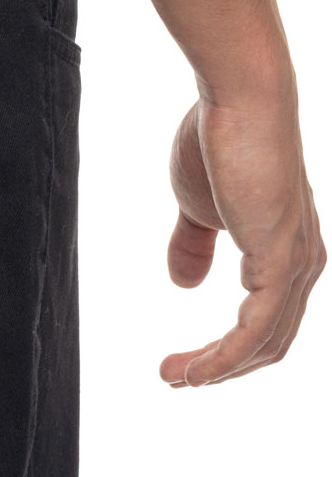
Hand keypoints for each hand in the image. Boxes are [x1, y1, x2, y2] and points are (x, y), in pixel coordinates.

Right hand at [161, 87, 325, 386]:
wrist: (239, 97)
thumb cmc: (219, 138)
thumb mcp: (197, 204)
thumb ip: (194, 244)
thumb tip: (183, 285)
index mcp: (288, 251)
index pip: (267, 320)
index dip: (228, 349)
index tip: (182, 363)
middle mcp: (303, 263)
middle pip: (270, 342)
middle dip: (221, 368)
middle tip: (173, 378)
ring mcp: (295, 264)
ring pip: (264, 343)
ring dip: (217, 369)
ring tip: (174, 378)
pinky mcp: (280, 260)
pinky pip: (254, 329)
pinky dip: (224, 358)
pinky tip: (195, 369)